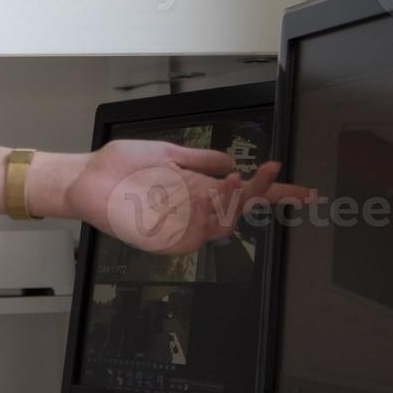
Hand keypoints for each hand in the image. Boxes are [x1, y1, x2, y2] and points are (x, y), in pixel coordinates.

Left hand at [63, 140, 313, 253]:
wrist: (85, 177)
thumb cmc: (119, 166)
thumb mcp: (167, 152)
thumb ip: (200, 159)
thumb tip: (233, 163)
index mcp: (199, 189)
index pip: (244, 194)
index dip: (276, 194)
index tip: (307, 192)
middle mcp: (194, 210)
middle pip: (240, 209)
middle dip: (262, 194)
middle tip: (273, 174)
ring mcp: (180, 226)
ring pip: (222, 223)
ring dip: (232, 203)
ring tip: (234, 182)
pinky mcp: (163, 239)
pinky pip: (194, 234)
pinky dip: (205, 218)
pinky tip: (208, 198)